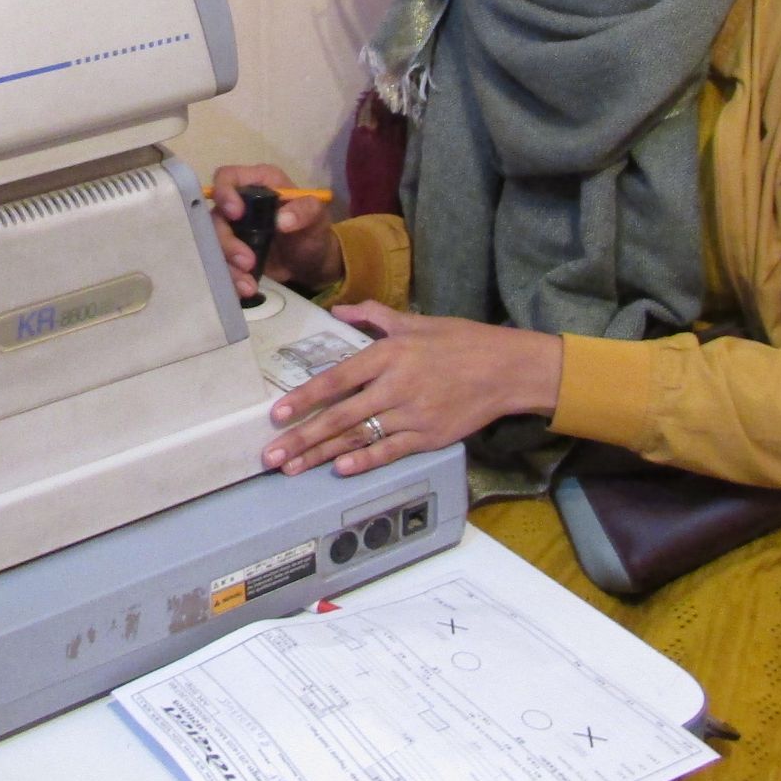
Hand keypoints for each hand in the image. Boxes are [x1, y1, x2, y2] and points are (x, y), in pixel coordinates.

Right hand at [208, 164, 341, 299]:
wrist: (313, 264)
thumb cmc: (314, 231)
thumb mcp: (318, 217)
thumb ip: (305, 211)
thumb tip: (282, 220)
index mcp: (258, 183)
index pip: (227, 177)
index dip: (225, 193)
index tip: (236, 214)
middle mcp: (240, 203)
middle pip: (216, 215)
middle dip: (227, 241)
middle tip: (247, 261)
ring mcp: (234, 229)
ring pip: (214, 242)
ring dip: (228, 264)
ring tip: (248, 284)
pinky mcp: (232, 253)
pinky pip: (221, 262)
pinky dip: (231, 277)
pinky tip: (245, 289)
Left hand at [263, 304, 564, 476]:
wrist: (508, 369)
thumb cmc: (462, 341)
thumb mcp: (417, 321)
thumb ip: (375, 316)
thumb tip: (340, 309)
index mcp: (389, 354)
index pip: (336, 379)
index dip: (304, 398)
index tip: (278, 414)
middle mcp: (396, 385)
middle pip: (340, 416)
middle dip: (302, 437)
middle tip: (272, 455)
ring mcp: (413, 414)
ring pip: (359, 437)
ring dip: (322, 455)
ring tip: (293, 468)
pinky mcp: (430, 436)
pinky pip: (391, 451)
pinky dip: (365, 461)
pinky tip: (340, 470)